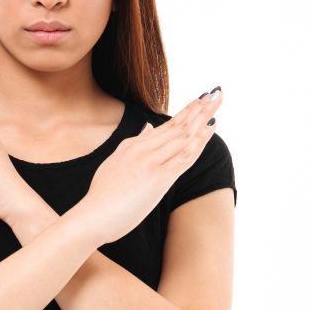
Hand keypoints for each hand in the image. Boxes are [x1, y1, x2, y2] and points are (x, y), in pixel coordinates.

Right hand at [74, 87, 223, 245]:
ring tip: (217, 102)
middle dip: (198, 109)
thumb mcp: (115, 163)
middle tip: (216, 93)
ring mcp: (150, 162)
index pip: (165, 126)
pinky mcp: (158, 178)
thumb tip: (147, 127)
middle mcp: (142, 149)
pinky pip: (184, 157)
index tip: (201, 101)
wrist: (92, 215)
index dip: (186, 112)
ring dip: (202, 119)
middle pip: (177, 126)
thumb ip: (133, 145)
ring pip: (182, 136)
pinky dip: (198, 142)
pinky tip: (210, 129)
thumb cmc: (101, 197)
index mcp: (131, 145)